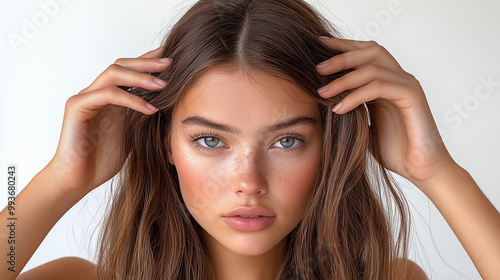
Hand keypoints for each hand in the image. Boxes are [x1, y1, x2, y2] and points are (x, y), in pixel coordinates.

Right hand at [46, 47, 171, 195]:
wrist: (79, 179)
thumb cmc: (103, 159)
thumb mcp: (134, 134)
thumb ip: (145, 117)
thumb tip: (172, 106)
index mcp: (109, 97)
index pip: (129, 71)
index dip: (148, 61)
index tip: (171, 58)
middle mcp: (96, 92)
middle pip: (121, 65)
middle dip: (147, 63)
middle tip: (170, 63)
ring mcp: (85, 97)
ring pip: (113, 74)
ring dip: (140, 77)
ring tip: (163, 85)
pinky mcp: (77, 106)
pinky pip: (107, 94)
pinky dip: (131, 99)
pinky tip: (149, 109)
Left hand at [316, 37, 455, 189]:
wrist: (422, 170)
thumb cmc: (395, 150)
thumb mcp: (364, 125)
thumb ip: (351, 107)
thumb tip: (323, 99)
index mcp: (389, 82)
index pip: (367, 53)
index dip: (343, 46)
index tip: (317, 46)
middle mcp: (400, 79)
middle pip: (371, 52)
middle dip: (342, 56)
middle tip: (317, 68)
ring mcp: (408, 86)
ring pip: (372, 69)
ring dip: (343, 79)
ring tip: (322, 93)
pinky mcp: (412, 98)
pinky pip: (379, 88)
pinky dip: (355, 96)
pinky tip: (339, 109)